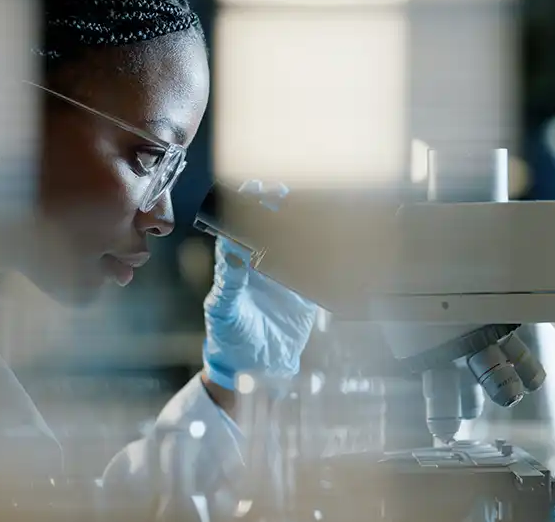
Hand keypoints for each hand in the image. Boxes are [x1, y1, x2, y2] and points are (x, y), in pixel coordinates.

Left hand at [202, 180, 318, 393]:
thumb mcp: (225, 310)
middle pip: (267, 229)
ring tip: (311, 202)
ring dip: (298, 224)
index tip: (256, 187)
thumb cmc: (229, 338)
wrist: (254, 367)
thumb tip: (232, 253)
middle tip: (286, 187)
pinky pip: (310, 268)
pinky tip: (329, 236)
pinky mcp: (300, 293)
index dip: (248, 206)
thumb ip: (229, 283)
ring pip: (290, 243)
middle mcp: (259, 267)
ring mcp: (281, 278)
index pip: (240, 227)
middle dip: (276, 207)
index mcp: (236, 266)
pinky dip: (319, 254)